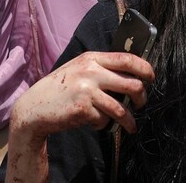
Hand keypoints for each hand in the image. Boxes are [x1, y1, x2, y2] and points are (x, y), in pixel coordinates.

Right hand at [10, 51, 154, 142]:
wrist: (33, 108)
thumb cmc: (60, 88)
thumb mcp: (78, 69)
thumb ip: (101, 68)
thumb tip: (132, 73)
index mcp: (91, 58)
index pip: (127, 59)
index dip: (145, 68)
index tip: (151, 77)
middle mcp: (90, 72)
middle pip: (132, 84)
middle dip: (142, 97)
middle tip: (141, 103)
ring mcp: (86, 91)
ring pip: (122, 107)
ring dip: (129, 120)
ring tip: (131, 126)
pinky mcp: (82, 110)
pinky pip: (104, 120)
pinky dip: (103, 124)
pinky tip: (96, 122)